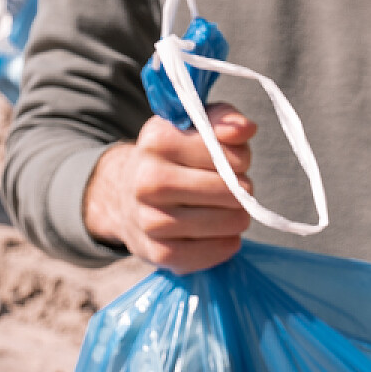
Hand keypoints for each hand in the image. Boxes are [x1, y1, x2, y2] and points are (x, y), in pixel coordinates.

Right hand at [82, 103, 256, 273]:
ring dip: (237, 216)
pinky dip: (226, 244)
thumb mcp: (191, 125)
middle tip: (230, 187)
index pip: (232, 155)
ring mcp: (151, 219)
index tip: (230, 160)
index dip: (241, 158)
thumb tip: (246, 129)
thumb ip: (223, 119)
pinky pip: (214, 252)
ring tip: (224, 208)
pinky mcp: (159, 253)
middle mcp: (149, 180)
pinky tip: (219, 232)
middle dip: (241, 189)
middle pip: (232, 191)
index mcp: (158, 140)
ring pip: (228, 222)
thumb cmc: (171, 156)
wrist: (124, 194)